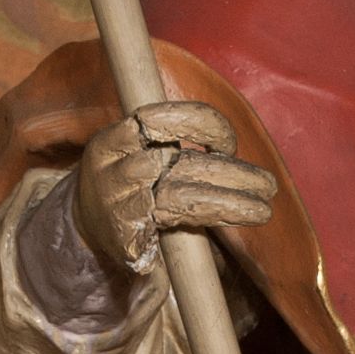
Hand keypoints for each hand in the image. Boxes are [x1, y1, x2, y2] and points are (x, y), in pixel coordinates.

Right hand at [74, 102, 275, 279]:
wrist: (86, 224)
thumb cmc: (129, 181)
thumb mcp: (139, 150)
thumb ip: (174, 143)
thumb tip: (230, 150)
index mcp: (116, 137)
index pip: (160, 118)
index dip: (201, 123)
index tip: (228, 143)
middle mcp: (114, 167)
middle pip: (178, 162)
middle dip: (231, 172)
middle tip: (268, 184)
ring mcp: (119, 204)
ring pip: (180, 196)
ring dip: (228, 202)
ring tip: (263, 210)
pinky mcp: (126, 235)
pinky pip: (173, 226)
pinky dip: (208, 219)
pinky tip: (233, 218)